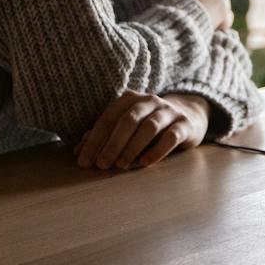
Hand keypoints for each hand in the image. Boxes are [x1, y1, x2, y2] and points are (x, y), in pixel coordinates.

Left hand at [75, 92, 210, 169]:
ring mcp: (168, 111)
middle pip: (128, 120)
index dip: (94, 140)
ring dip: (132, 147)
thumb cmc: (147, 126)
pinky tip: (145, 163)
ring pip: (149, 126)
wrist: (187, 117)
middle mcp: (149, 101)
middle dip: (112, 143)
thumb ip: (103, 136)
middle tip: (102, 165)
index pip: (108, 118)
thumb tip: (78, 152)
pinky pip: (170, 136)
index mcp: (129, 99)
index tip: (84, 162)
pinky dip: (157, 150)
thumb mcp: (125, 128)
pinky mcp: (184, 124)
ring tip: (122, 165)